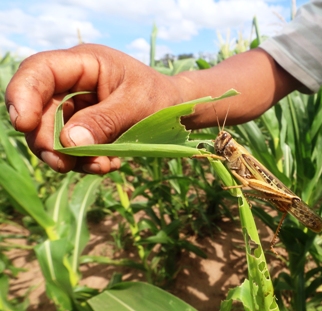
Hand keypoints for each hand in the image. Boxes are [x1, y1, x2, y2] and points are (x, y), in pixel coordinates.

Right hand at [5, 44, 181, 173]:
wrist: (176, 111)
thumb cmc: (160, 97)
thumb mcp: (137, 106)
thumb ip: (105, 121)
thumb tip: (69, 143)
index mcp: (86, 63)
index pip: (40, 70)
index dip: (23, 94)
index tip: (24, 124)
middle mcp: (74, 83)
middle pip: (40, 108)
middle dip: (47, 141)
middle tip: (63, 164)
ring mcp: (77, 106)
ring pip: (52, 133)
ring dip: (69, 157)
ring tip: (101, 166)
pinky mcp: (83, 127)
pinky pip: (71, 148)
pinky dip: (85, 161)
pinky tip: (108, 164)